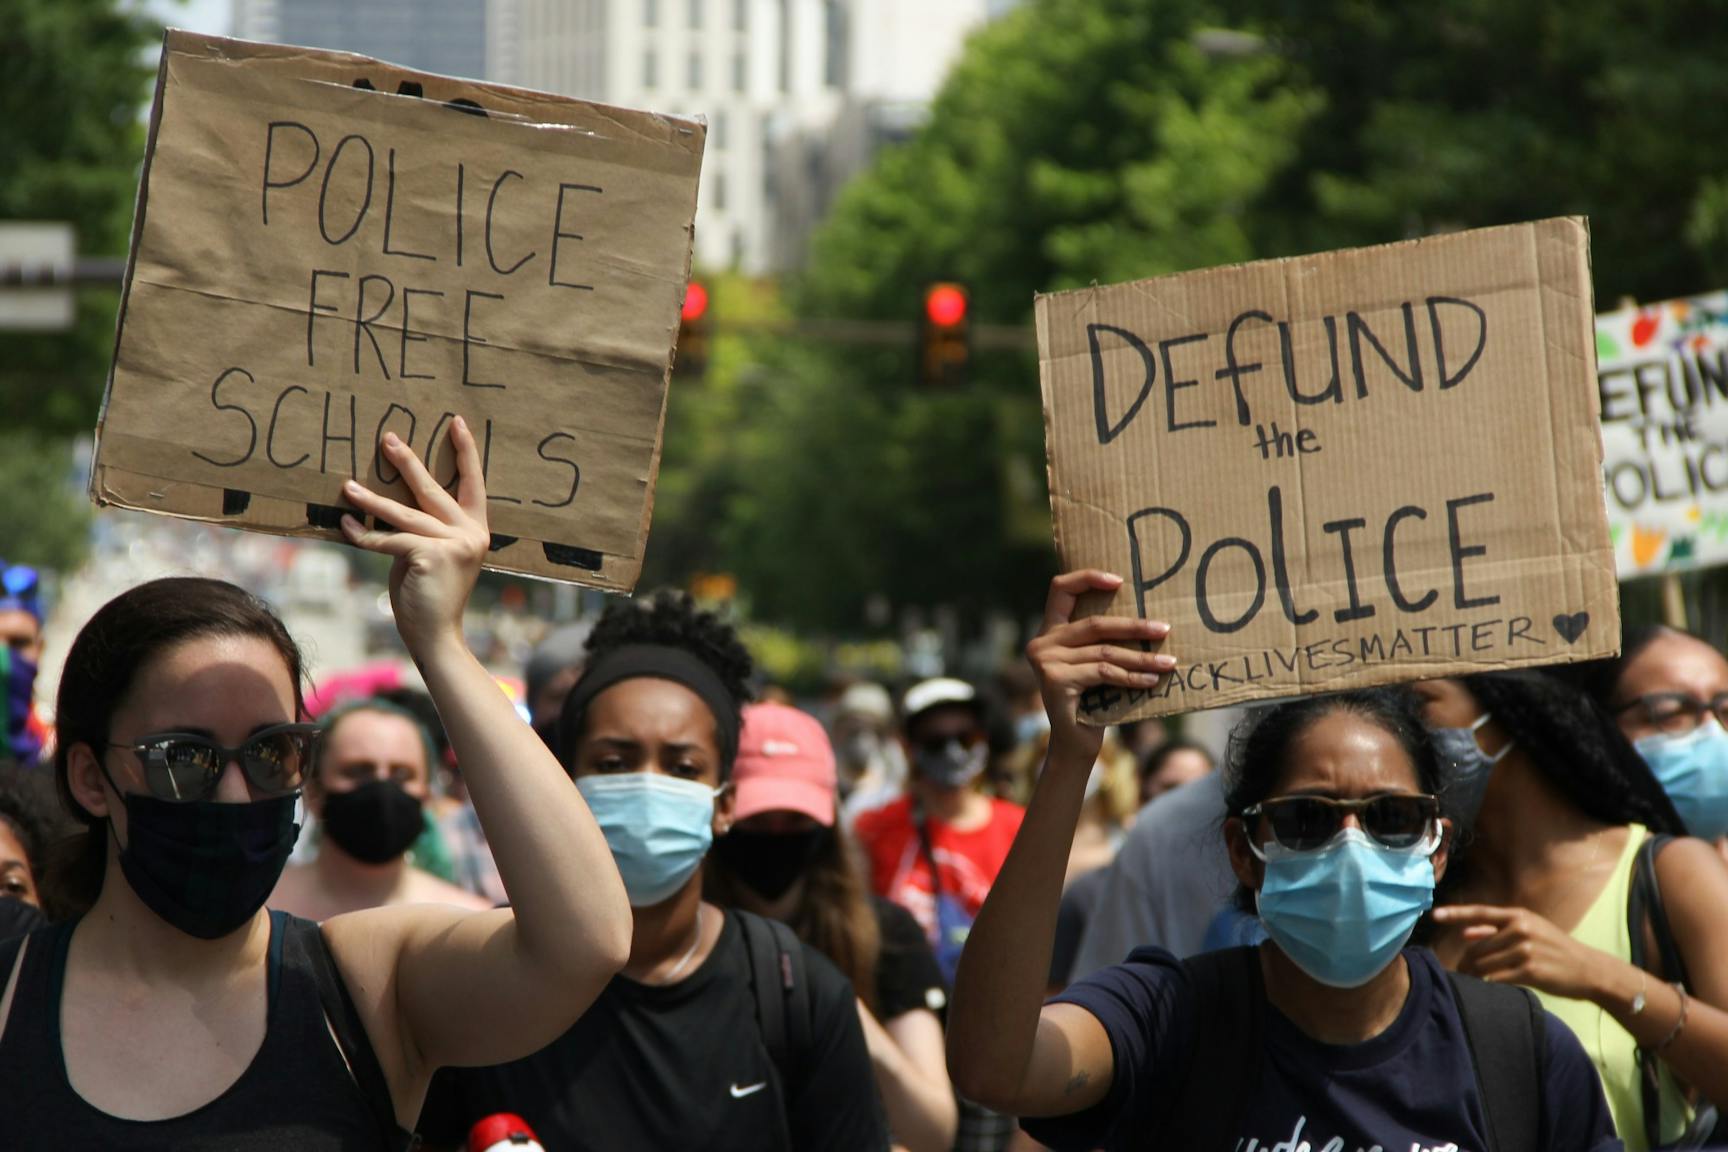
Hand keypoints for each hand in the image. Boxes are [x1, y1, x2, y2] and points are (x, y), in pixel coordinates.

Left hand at [338, 420, 489, 657]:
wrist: (437, 637)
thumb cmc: (430, 599)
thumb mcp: (432, 558)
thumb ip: (423, 533)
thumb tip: (389, 509)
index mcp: (476, 531)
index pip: (473, 484)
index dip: (466, 453)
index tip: (455, 422)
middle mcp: (470, 534)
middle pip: (434, 490)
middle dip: (408, 462)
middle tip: (387, 438)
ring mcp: (453, 544)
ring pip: (404, 513)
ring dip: (371, 499)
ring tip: (348, 485)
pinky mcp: (429, 555)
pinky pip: (388, 539)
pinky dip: (363, 534)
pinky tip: (346, 524)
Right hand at [1024, 571, 1170, 765]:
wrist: (1074, 744)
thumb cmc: (1092, 701)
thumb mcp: (1094, 663)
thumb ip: (1101, 641)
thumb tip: (1148, 619)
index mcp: (1050, 631)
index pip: (1061, 588)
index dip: (1088, 578)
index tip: (1121, 581)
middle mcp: (1042, 642)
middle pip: (1094, 623)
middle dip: (1134, 626)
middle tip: (1164, 628)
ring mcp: (1046, 661)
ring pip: (1105, 652)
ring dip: (1142, 658)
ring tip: (1169, 662)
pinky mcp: (1055, 681)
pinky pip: (1103, 673)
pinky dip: (1132, 677)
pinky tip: (1152, 681)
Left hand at [1432, 903, 1609, 1001]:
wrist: (1589, 970)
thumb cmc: (1555, 950)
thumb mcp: (1529, 932)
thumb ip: (1496, 932)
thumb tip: (1465, 933)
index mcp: (1518, 916)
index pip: (1480, 913)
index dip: (1455, 914)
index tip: (1434, 915)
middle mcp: (1520, 929)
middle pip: (1477, 946)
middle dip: (1466, 961)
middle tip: (1460, 971)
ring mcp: (1526, 950)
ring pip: (1484, 963)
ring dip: (1473, 975)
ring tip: (1469, 981)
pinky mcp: (1530, 971)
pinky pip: (1497, 978)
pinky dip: (1487, 984)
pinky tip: (1485, 987)